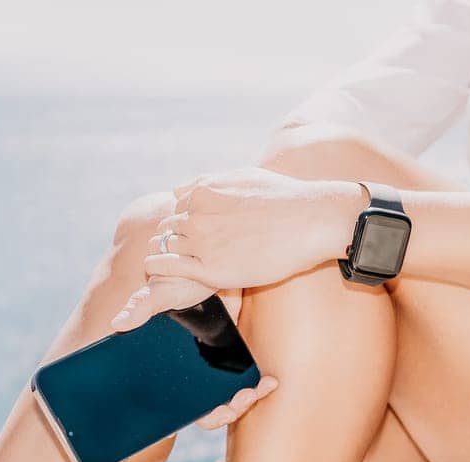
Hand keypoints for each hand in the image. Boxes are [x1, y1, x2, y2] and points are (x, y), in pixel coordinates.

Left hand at [110, 169, 364, 331]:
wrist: (310, 219)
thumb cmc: (285, 199)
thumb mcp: (243, 176)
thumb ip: (213, 183)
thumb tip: (189, 188)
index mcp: (203, 190)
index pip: (174, 207)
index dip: (179, 224)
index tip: (184, 237)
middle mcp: (196, 213)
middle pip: (166, 229)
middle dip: (166, 241)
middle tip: (169, 256)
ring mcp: (201, 240)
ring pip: (162, 248)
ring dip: (159, 258)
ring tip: (160, 271)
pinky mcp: (209, 268)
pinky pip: (168, 268)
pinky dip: (159, 271)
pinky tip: (160, 277)